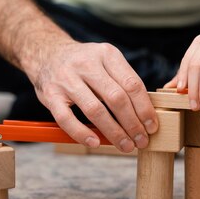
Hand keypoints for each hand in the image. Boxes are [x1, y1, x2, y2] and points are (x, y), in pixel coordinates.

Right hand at [28, 41, 157, 151]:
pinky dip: (82, 133)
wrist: (47, 53)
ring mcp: (66, 79)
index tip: (152, 126)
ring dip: (114, 132)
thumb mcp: (106, 61)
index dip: (145, 108)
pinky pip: (67, 119)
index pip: (132, 84)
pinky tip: (95, 142)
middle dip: (133, 124)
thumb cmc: (84, 64)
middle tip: (142, 140)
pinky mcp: (50, 94)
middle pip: (116, 98)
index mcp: (107, 54)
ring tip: (125, 145)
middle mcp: (87, 64)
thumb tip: (146, 114)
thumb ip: (123, 81)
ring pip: (95, 110)